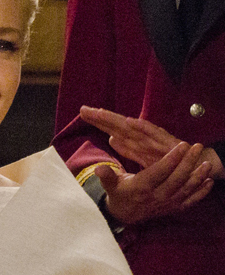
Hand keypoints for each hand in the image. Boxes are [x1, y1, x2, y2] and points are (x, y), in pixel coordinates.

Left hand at [81, 106, 224, 178]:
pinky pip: (154, 134)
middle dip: (101, 116)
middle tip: (84, 109)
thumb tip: (111, 139)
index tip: (82, 113)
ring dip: (117, 119)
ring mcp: (154, 138)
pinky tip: (131, 122)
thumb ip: (127, 148)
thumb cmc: (166, 159)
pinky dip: (143, 127)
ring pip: (132, 127)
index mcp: (135, 140)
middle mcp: (143, 136)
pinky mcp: (166, 143)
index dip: (99, 121)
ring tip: (100, 112)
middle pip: (118, 124)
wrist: (193, 165)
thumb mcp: (142, 156)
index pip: (113, 128)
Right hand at [94, 141, 213, 223]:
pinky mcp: (173, 208)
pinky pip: (190, 201)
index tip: (182, 146)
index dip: (172, 159)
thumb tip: (98, 169)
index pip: (159, 172)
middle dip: (188, 162)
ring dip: (198, 176)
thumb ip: (106, 176)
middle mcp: (156, 196)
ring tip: (207, 163)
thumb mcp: (110, 185)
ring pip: (186, 189)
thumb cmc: (119, 194)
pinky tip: (209, 182)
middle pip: (176, 178)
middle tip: (196, 147)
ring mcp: (167, 203)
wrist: (124, 215)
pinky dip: (201, 192)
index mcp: (141, 188)